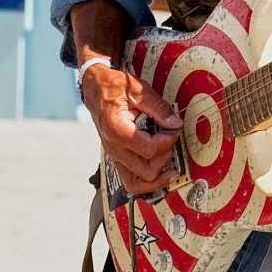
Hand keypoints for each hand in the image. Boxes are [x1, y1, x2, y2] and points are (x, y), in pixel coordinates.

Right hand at [81, 63, 182, 194]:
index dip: (167, 142)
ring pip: (136, 183)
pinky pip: (131, 179)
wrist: (96, 87)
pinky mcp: (117, 157)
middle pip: (146, 171)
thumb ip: (159, 109)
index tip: (173, 130)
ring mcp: (114, 154)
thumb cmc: (113, 87)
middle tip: (171, 141)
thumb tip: (175, 124)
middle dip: (165, 158)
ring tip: (171, 170)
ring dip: (157, 179)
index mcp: (118, 130)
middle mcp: (114, 147)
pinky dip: (147, 181)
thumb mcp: (139, 91)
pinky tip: (160, 173)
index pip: (149, 150)